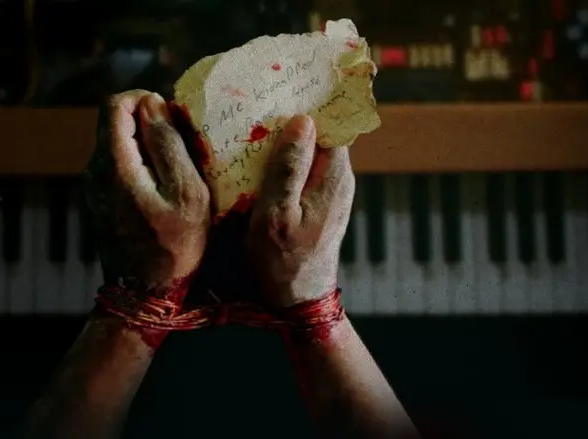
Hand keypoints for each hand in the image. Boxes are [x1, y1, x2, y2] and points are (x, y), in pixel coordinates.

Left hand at [83, 90, 209, 297]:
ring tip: (179, 170)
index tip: (173, 117)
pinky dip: (141, 166)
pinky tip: (165, 190)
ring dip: (147, 147)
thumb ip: (168, 144)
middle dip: (149, 123)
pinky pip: (117, 168)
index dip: (144, 99)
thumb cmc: (174, 247)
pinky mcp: (99, 202)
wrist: (145, 297)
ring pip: (118, 146)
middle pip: (115, 124)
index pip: (115, 104)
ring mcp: (93, 188)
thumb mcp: (186, 193)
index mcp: (113, 164)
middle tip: (184, 144)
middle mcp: (94, 171)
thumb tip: (153, 104)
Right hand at [247, 115, 354, 307]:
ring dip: (282, 137)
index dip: (310, 100)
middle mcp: (337, 179)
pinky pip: (301, 169)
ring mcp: (328, 191)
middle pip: (318, 133)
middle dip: (290, 114)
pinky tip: (255, 158)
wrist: (296, 302)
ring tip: (250, 121)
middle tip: (256, 98)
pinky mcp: (316, 203)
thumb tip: (302, 120)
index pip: (331, 122)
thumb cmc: (281, 261)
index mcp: (333, 176)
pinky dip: (280, 160)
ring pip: (307, 151)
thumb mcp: (276, 214)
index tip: (282, 81)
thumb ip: (288, 168)